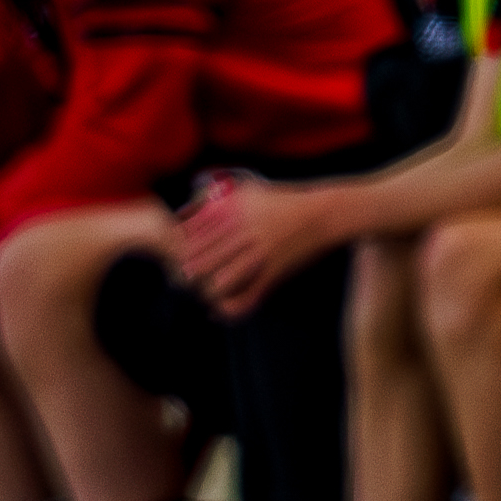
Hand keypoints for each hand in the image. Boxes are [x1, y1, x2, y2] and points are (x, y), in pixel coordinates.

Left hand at [169, 173, 329, 316]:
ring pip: (218, 281)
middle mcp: (242, 230)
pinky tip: (223, 310)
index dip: (177, 252)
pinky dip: (232, 307)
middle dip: (188, 275)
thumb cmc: (284, 201)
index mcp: (232, 211)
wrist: (324, 212)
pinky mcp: (275, 269)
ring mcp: (259, 251)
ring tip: (205, 293)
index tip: (176, 259)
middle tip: (184, 281)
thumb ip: (215, 199)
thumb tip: (182, 212)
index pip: (190, 237)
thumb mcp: (248, 191)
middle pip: (199, 261)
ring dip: (207, 292)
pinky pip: (247, 295)